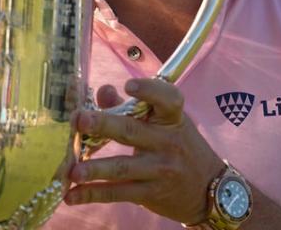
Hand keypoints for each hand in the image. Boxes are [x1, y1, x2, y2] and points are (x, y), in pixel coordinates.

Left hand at [66, 78, 222, 224]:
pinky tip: (72, 195)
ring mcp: (159, 169)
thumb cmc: (179, 146)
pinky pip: (119, 192)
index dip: (149, 90)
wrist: (208, 189)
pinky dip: (93, 194)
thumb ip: (130, 106)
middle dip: (104, 125)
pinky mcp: (151, 193)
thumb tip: (103, 90)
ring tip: (72, 170)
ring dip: (95, 169)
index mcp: (172, 118)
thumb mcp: (165, 123)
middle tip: (80, 120)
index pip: (167, 100)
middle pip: (131, 131)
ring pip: (123, 167)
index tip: (128, 85)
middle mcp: (167, 142)